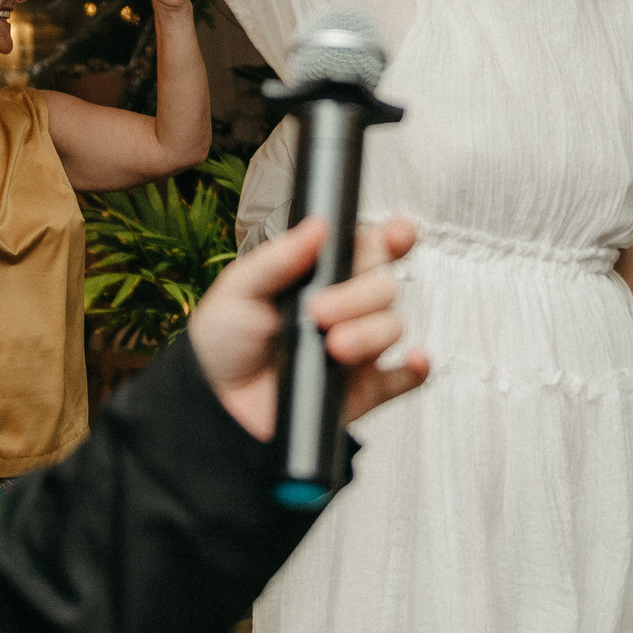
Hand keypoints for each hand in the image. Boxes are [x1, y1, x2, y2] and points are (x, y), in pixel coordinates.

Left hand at [192, 214, 428, 438]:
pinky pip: (406, 378)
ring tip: (333, 347)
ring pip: (393, 326)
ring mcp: (359, 348)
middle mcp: (347, 308)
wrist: (215, 408)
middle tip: (318, 312)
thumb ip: (280, 257)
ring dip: (370, 333)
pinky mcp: (364, 389)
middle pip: (384, 286)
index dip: (393, 237)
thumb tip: (320, 225)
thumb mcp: (239, 290)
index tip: (397, 234)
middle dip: (358, 296)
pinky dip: (416, 368)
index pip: (370, 249)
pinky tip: (412, 359)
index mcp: (323, 277)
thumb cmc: (222, 344)